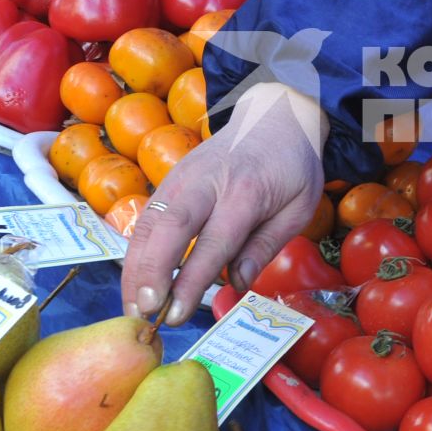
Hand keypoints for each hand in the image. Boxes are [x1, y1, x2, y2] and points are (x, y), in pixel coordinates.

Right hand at [120, 84, 326, 325]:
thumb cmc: (291, 167)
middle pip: (169, 228)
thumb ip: (266, 246)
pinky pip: (145, 219)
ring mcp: (181, 178)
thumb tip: (238, 285)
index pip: (213, 240)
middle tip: (144, 313)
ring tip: (133, 309)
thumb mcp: (298, 207)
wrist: (274, 115)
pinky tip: (135, 283)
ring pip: (148, 224)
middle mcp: (205, 183)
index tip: (176, 314)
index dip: (191, 280)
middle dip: (151, 273)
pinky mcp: (168, 181)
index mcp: (245, 191)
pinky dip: (136, 253)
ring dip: (135, 268)